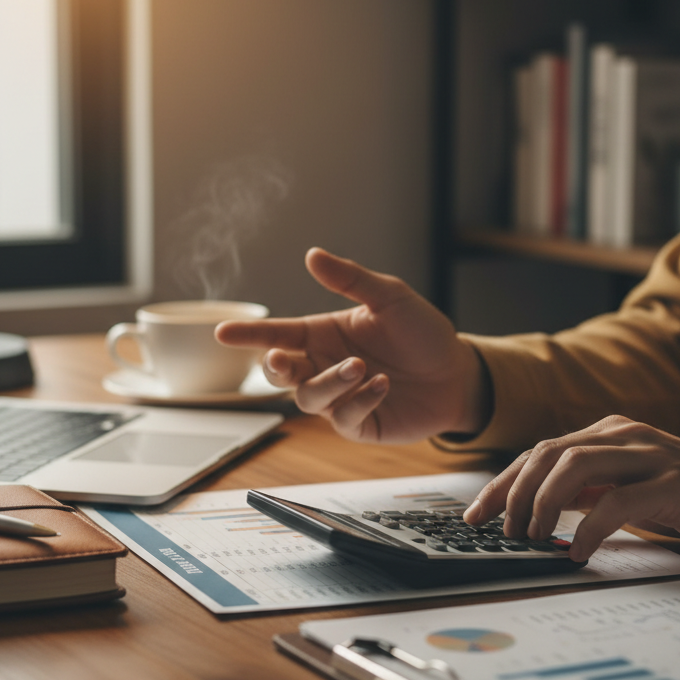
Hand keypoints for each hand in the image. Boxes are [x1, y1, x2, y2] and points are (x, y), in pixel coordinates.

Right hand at [214, 248, 488, 442]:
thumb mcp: (390, 297)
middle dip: (275, 366)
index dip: (249, 333)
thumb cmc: (422, 333)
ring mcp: (339, 397)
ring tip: (360, 366)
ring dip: (328, 381)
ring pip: (308, 397)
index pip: (277, 332)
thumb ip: (350, 279)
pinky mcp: (359, 424)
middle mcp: (324, 365)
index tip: (222, 331)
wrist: (457, 373)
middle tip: (284, 358)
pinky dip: (359, 400)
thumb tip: (312, 255)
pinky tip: (381, 385)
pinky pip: (343, 417)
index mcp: (323, 333)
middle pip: (280, 371)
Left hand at [463, 415, 679, 561]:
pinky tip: (576, 551)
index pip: (539, 451)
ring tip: (532, 538)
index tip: (476, 514)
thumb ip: (588, 488)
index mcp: (608, 433)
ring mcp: (648, 456)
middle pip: (546, 453)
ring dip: (542, 504)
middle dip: (513, 493)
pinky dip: (588, 527)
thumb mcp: (628, 484)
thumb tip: (539, 509)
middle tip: (501, 531)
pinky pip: (616, 501)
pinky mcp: (672, 484)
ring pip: (572, 466)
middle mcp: (623, 435)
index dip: (502, 483)